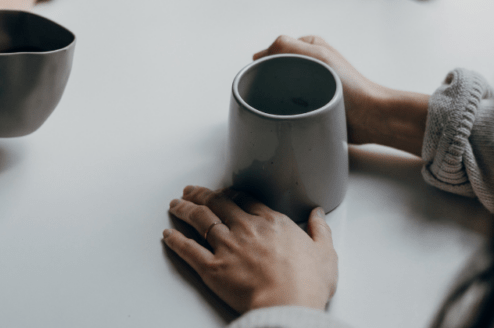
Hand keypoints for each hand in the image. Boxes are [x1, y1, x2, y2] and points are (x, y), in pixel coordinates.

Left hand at [163, 185, 337, 313]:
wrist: (288, 304)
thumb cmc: (308, 283)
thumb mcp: (325, 253)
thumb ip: (320, 230)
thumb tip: (318, 214)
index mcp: (272, 223)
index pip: (245, 200)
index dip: (230, 194)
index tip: (223, 192)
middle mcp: (246, 228)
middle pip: (218, 204)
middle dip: (202, 194)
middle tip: (191, 190)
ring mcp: (227, 246)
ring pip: (200, 220)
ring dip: (185, 209)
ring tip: (175, 204)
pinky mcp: (212, 268)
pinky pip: (189, 250)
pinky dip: (176, 240)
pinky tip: (167, 234)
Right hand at [254, 35, 429, 154]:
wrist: (370, 117)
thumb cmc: (350, 86)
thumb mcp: (318, 56)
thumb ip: (287, 46)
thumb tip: (259, 55)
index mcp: (309, 47)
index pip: (274, 51)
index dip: (264, 64)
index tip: (262, 78)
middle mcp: (309, 64)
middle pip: (275, 71)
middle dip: (269, 83)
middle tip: (269, 96)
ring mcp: (310, 85)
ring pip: (280, 90)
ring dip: (276, 99)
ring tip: (281, 108)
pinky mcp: (312, 105)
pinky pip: (289, 107)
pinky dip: (285, 111)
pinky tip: (286, 117)